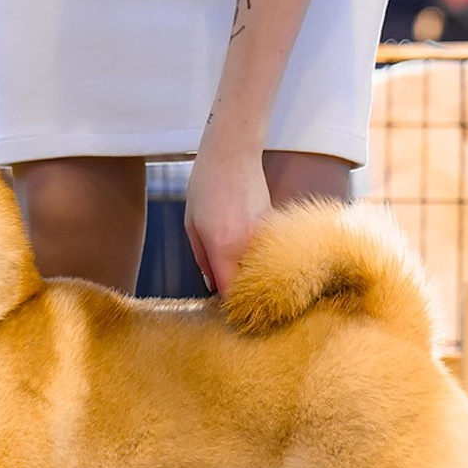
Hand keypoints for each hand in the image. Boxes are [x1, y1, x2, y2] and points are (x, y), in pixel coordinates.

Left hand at [184, 130, 270, 294]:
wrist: (233, 153)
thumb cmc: (206, 185)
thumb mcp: (192, 224)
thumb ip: (202, 258)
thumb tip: (212, 284)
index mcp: (223, 248)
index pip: (229, 293)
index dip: (226, 307)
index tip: (223, 314)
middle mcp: (248, 246)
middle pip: (249, 286)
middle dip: (242, 296)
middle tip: (235, 302)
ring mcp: (265, 237)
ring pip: (262, 271)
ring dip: (253, 278)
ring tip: (244, 281)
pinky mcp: (275, 228)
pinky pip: (269, 254)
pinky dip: (262, 261)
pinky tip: (253, 259)